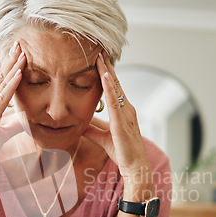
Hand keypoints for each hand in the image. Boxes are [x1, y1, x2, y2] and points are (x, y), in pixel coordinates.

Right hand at [0, 42, 26, 194]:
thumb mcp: (4, 133)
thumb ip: (15, 124)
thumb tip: (28, 119)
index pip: (0, 81)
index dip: (9, 66)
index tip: (18, 52)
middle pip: (0, 77)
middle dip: (10, 59)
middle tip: (20, 42)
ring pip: (2, 84)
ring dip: (13, 67)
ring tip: (22, 52)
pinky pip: (2, 98)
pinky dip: (11, 85)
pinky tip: (19, 74)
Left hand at [84, 52, 149, 183]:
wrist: (135, 167)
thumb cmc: (123, 153)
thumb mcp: (103, 138)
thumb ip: (93, 129)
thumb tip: (80, 124)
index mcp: (123, 111)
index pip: (113, 88)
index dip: (106, 74)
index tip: (99, 60)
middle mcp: (127, 109)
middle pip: (115, 83)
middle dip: (107, 67)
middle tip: (99, 49)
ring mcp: (126, 113)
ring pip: (115, 88)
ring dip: (107, 71)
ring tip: (100, 56)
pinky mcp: (122, 121)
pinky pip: (115, 101)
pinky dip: (109, 88)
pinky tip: (104, 76)